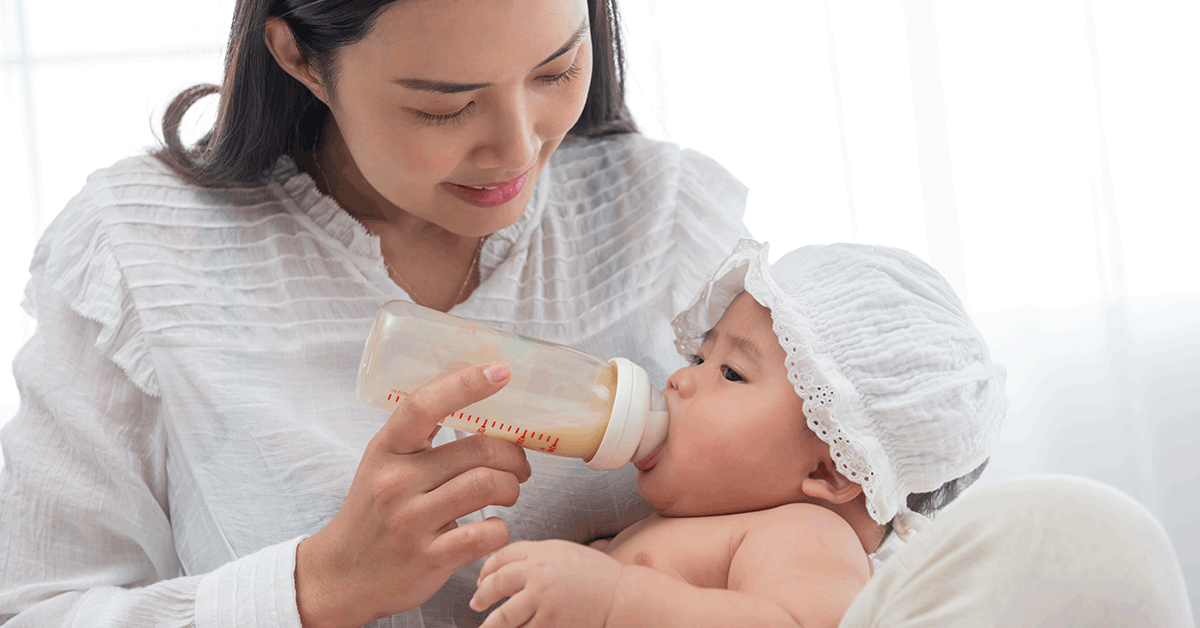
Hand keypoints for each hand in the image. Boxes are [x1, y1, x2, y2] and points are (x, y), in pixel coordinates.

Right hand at [295, 361, 532, 627]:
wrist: (342, 575)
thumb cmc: (374, 512)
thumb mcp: (384, 463)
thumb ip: (421, 437)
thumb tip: (477, 398)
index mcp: (386, 449)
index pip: (425, 405)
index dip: (466, 383)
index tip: (500, 371)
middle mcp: (396, 482)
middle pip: (478, 450)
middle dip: (512, 455)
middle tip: (518, 464)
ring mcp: (412, 521)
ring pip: (489, 486)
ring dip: (512, 487)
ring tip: (508, 492)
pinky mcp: (429, 558)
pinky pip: (487, 533)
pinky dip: (501, 528)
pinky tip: (492, 526)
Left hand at [471, 540, 623, 627]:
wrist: (621, 596)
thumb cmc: (598, 577)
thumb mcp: (567, 554)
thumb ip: (540, 558)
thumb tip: (513, 568)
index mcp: (542, 551)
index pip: (503, 555)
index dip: (487, 568)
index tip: (481, 579)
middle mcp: (537, 571)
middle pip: (497, 581)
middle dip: (483, 594)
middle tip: (476, 602)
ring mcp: (541, 598)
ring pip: (503, 614)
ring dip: (490, 623)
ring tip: (485, 627)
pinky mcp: (547, 621)